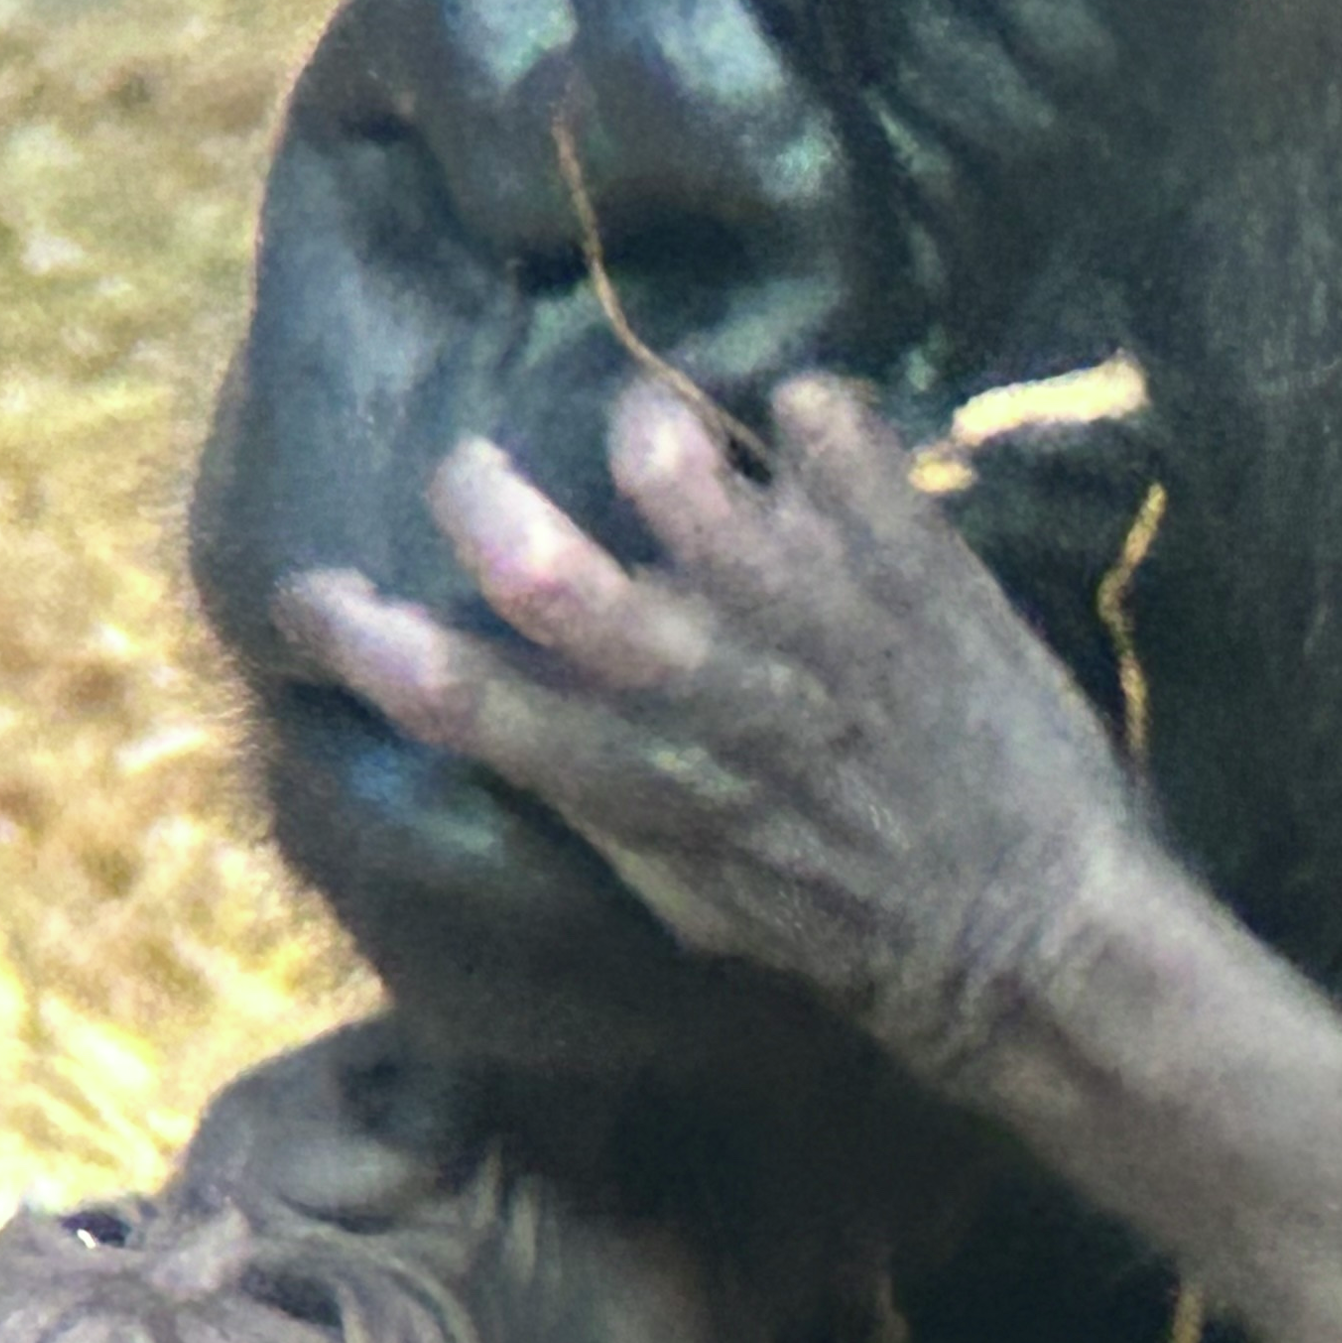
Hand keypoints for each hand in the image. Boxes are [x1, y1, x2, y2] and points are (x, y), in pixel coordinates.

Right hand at [276, 375, 1144, 1089]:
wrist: (1030, 930)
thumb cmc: (849, 924)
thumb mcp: (686, 896)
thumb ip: (598, 801)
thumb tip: (514, 726)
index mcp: (628, 782)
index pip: (452, 697)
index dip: (357, 635)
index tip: (311, 591)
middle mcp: (696, 686)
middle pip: (533, 559)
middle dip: (479, 492)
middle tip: (481, 471)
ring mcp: (803, 605)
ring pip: (670, 456)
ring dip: (649, 430)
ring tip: (667, 446)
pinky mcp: (900, 551)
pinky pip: (825, 418)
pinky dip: (808, 412)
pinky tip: (814, 450)